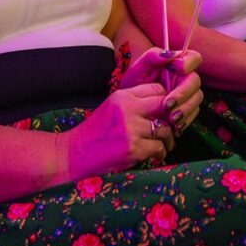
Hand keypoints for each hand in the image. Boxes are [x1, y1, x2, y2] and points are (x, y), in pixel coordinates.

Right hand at [60, 82, 179, 179]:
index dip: (166, 101)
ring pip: (166, 129)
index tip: (165, 112)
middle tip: (171, 128)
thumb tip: (166, 106)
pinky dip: (160, 153)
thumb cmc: (95, 132)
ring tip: (163, 145)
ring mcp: (131, 128)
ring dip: (168, 139)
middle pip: (165, 106)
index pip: (157, 89)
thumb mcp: (113, 108)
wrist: (74, 154)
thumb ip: (135, 103)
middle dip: (171, 118)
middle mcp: (127, 108)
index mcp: (122, 96)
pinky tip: (154, 155)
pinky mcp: (133, 148)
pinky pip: (159, 148)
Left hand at [120, 48, 202, 134]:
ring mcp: (186, 95)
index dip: (189, 63)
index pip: (193, 58)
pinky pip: (192, 115)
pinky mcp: (185, 111)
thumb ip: (151, 57)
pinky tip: (174, 127)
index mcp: (176, 64)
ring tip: (171, 119)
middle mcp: (184, 79)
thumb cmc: (133, 84)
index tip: (178, 69)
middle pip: (195, 82)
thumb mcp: (138, 69)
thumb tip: (169, 54)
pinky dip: (185, 121)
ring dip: (185, 110)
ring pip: (196, 100)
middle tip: (168, 105)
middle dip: (183, 93)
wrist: (126, 109)